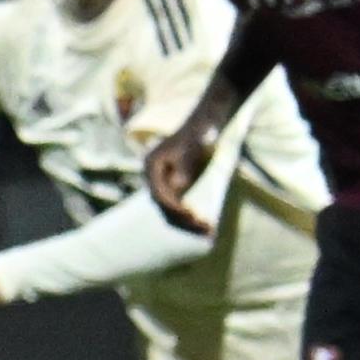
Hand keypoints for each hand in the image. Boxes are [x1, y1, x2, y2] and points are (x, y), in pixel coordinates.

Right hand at [144, 119, 216, 234]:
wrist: (202, 128)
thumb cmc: (198, 134)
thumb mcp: (193, 146)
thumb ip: (185, 164)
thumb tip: (178, 185)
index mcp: (151, 164)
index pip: (158, 193)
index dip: (173, 206)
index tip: (191, 214)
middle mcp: (150, 176)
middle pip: (163, 206)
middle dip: (183, 219)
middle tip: (204, 226)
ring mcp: (159, 184)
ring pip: (170, 211)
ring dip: (189, 223)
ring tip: (209, 230)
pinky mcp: (170, 190)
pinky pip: (177, 209)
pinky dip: (191, 218)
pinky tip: (208, 225)